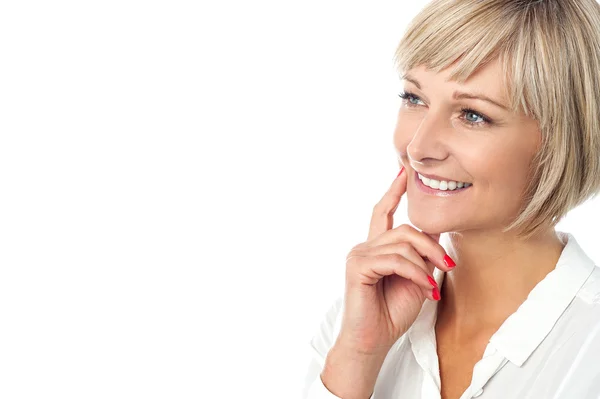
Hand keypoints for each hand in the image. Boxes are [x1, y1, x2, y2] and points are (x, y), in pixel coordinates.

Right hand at [336, 167, 455, 355]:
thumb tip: (434, 234)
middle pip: (404, 229)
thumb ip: (420, 256)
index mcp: (376, 247)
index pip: (384, 212)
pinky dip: (414, 273)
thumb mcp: (416, 279)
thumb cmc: (392, 313)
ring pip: (402, 244)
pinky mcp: (357, 266)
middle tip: (447, 267)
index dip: (394, 191)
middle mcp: (364, 246)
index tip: (403, 171)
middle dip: (431, 245)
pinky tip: (424, 287)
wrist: (373, 341)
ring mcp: (359, 254)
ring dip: (424, 264)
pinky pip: (394, 260)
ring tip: (431, 285)